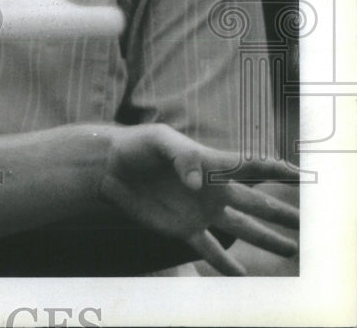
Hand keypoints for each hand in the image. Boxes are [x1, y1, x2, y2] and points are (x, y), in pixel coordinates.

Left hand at [98, 123, 298, 274]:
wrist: (109, 168)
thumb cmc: (136, 146)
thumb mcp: (158, 141)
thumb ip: (182, 157)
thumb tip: (197, 185)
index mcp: (210, 164)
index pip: (250, 166)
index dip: (276, 169)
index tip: (302, 175)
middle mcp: (212, 190)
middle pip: (255, 203)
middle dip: (282, 212)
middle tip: (309, 223)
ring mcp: (200, 212)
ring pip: (241, 229)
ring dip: (265, 239)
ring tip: (289, 249)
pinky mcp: (182, 229)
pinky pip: (210, 250)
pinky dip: (226, 263)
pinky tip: (242, 276)